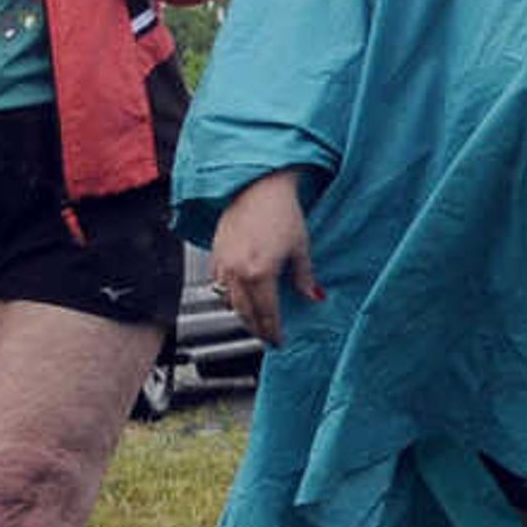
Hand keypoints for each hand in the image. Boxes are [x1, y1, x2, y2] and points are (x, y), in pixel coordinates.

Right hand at [211, 167, 321, 346]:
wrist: (257, 187)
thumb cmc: (281, 211)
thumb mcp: (300, 247)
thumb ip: (304, 277)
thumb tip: (311, 295)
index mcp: (260, 273)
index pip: (267, 313)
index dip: (273, 330)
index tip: (279, 340)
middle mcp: (238, 272)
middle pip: (245, 313)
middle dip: (257, 328)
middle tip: (266, 336)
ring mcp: (223, 264)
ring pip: (229, 302)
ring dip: (242, 315)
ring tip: (253, 321)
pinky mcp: (215, 254)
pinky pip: (218, 285)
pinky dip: (228, 296)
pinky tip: (237, 297)